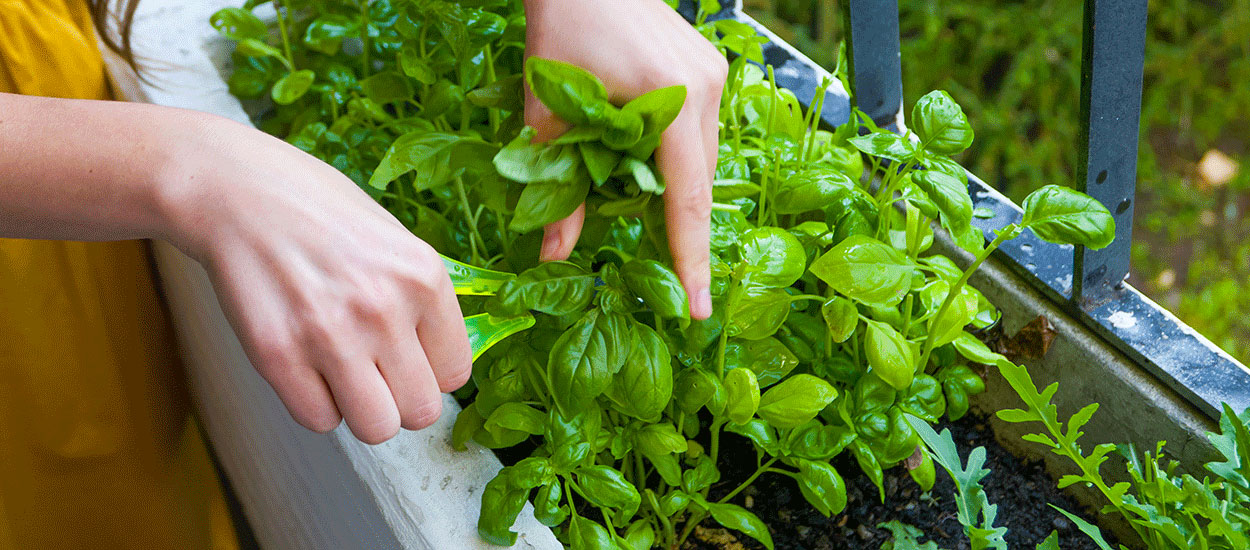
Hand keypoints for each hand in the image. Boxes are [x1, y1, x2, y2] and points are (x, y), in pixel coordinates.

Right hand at [165, 114, 471, 443]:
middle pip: (421, 411)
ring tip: (342, 373)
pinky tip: (305, 366)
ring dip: (360, 410)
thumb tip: (441, 362)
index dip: (430, 371)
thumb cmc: (317, 210)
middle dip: (399, 398)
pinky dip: (315, 404)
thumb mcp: (394, 239)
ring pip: (375, 428)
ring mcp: (330, 335)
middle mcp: (384, 309)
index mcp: (423, 277)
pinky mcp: (278, 354)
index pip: (455, 373)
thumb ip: (421, 300)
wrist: (235, 190)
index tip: (407, 356)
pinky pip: (319, 420)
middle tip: (374, 371)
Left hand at [524, 0, 727, 319]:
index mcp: (669, 101)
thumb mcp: (549, 113)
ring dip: (673, 186)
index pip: (687, 199)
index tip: (697, 307)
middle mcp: (704, 88)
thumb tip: (553, 254)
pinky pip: (698, 129)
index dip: (690, 259)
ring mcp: (713, 74)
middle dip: (679, 226)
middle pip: (697, 181)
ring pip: (700, 156)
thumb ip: (558, 188)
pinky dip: (674, 155)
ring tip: (638, 202)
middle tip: (664, 274)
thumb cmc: (561, 25)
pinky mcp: (708, 66)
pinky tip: (643, 159)